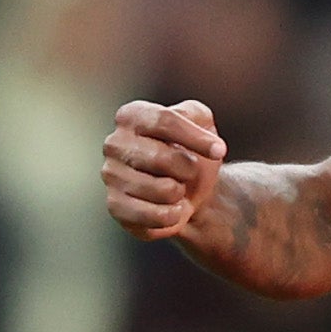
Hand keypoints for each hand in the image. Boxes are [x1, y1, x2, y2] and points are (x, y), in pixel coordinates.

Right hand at [103, 98, 226, 240]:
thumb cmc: (191, 153)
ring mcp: (111, 176)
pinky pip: (155, 216)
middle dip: (188, 169)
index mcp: (132, 116)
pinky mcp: (116, 207)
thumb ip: (197, 115)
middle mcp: (114, 144)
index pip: (164, 120)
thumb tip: (201, 136)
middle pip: (161, 157)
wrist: (187, 192)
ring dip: (181, 193)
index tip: (220, 151)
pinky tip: (171, 209)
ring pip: (161, 189)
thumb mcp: (200, 123)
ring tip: (177, 189)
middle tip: (190, 171)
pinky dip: (173, 215)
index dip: (196, 138)